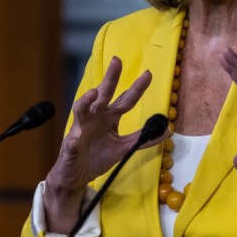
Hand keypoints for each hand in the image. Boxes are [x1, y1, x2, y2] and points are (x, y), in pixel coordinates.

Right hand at [43, 56, 164, 232]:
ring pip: (81, 110)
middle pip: (104, 94)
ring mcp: (81, 129)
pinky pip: (72, 142)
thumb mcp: (124, 148)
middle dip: (110, 78)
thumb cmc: (98, 157)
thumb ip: (141, 139)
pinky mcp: (70, 146)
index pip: (125, 99)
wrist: (78, 175)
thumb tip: (166, 131)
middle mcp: (95, 117)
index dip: (136, 88)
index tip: (148, 74)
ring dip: (86, 101)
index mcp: (109, 117)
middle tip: (117, 61)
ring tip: (93, 93)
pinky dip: (74, 141)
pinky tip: (76, 140)